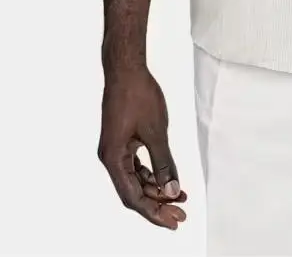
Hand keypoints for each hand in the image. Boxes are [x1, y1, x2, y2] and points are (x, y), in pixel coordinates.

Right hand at [97, 65, 187, 229]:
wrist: (126, 68)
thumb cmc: (139, 95)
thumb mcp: (156, 132)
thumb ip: (164, 163)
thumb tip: (171, 190)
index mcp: (113, 159)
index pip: (133, 197)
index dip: (153, 213)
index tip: (173, 222)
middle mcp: (111, 158)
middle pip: (133, 192)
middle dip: (157, 205)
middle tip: (180, 215)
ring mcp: (115, 149)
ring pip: (136, 179)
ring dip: (156, 189)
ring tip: (179, 197)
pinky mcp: (122, 140)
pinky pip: (136, 166)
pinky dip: (152, 174)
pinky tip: (168, 179)